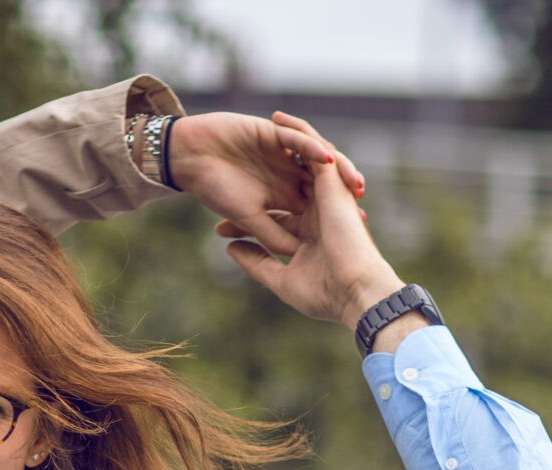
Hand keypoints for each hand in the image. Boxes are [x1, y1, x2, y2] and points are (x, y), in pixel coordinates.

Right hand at [168, 111, 366, 261]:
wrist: (190, 160)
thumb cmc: (215, 190)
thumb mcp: (250, 219)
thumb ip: (273, 235)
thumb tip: (297, 254)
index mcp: (286, 197)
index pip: (318, 208)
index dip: (336, 219)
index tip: (354, 236)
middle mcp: (290, 175)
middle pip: (326, 183)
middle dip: (344, 194)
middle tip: (361, 209)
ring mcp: (285, 154)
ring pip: (319, 160)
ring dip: (338, 169)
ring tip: (353, 182)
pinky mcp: (276, 133)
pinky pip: (299, 140)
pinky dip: (311, 147)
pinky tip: (325, 157)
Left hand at [218, 136, 406, 332]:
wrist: (354, 291)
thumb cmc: (323, 294)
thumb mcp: (280, 280)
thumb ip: (256, 262)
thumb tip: (231, 248)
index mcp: (307, 237)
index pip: (274, 221)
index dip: (246, 222)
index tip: (220, 228)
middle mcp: (316, 213)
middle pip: (285, 187)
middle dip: (261, 176)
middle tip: (230, 165)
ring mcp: (326, 197)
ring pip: (303, 162)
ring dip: (284, 141)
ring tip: (262, 122)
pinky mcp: (333, 183)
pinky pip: (315, 147)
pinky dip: (299, 132)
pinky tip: (278, 120)